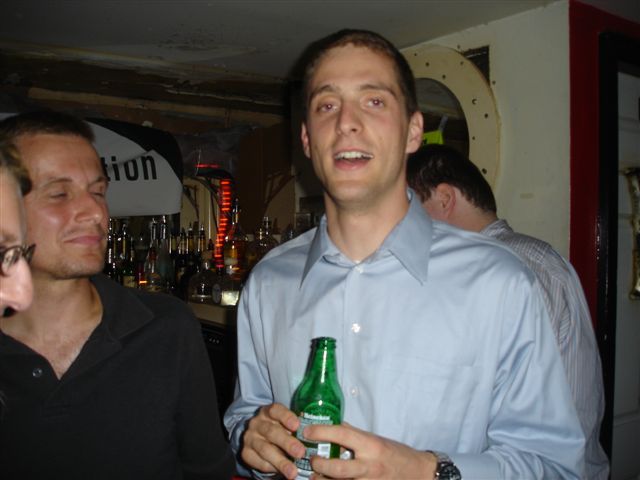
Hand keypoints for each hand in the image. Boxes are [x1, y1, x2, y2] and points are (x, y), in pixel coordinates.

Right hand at [240, 403, 305, 478]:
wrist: (258, 438)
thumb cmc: (279, 429)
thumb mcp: (285, 424)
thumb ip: (295, 428)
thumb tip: (315, 437)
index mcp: (268, 412)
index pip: (275, 410)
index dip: (286, 417)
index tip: (297, 425)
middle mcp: (257, 423)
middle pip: (271, 432)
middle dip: (287, 443)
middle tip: (301, 453)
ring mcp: (250, 438)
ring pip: (265, 449)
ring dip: (280, 461)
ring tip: (293, 472)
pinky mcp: (246, 453)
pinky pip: (259, 462)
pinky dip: (271, 468)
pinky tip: (281, 472)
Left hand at [304, 423, 436, 479]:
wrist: (417, 473)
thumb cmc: (395, 453)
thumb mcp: (375, 439)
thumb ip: (354, 434)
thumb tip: (333, 425)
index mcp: (370, 445)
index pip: (342, 434)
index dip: (321, 432)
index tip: (306, 430)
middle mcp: (369, 465)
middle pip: (339, 468)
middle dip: (320, 465)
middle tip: (312, 459)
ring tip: (313, 476)